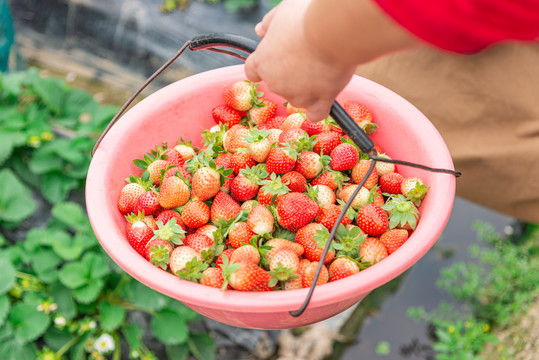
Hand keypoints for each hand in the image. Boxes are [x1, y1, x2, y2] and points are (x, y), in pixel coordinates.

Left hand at [244, 0, 356, 121]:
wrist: (331, 31)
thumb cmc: (305, 18)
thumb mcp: (281, 12)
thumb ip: (269, 23)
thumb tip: (259, 30)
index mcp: (262, 61)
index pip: (253, 71)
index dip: (264, 66)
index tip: (275, 60)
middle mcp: (275, 82)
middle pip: (279, 84)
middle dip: (291, 73)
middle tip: (308, 55)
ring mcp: (297, 95)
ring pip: (299, 97)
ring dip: (308, 87)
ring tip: (323, 66)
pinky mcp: (320, 101)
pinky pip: (316, 113)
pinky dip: (319, 109)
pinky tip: (323, 98)